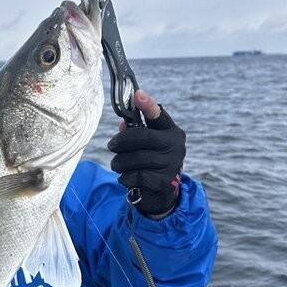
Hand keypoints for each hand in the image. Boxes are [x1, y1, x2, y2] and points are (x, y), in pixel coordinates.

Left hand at [108, 90, 185, 217]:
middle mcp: (176, 145)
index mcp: (171, 131)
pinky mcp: (165, 182)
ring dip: (119, 163)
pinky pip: (136, 176)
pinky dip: (125, 177)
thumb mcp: (146, 144)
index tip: (138, 95)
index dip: (148, 105)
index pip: (158, 115)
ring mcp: (172, 164)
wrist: (161, 192)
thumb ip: (135, 132)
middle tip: (111, 146)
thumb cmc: (150, 160)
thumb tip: (123, 125)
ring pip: (134, 158)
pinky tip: (126, 177)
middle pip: (140, 137)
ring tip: (117, 165)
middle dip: (120, 142)